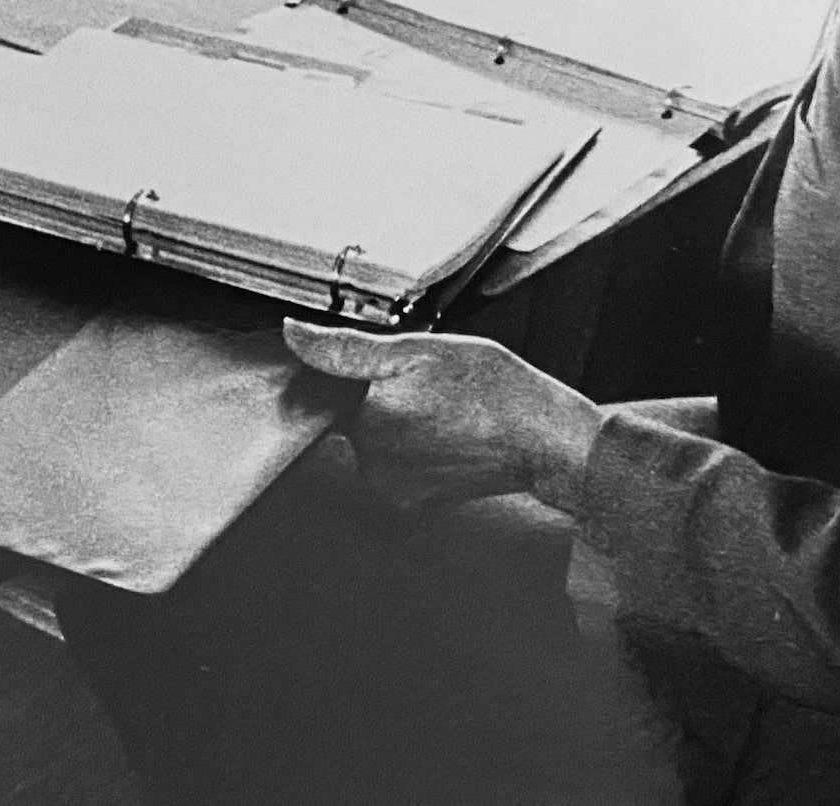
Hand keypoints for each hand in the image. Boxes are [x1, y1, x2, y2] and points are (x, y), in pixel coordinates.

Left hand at [283, 322, 600, 511]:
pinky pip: (394, 464)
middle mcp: (371, 463)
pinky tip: (444, 431)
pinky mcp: (412, 502)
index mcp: (365, 421)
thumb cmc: (494, 390)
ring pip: (372, 441)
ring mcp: (392, 488)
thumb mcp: (418, 350)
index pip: (317, 396)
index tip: (360, 367)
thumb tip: (294, 336)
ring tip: (437, 408)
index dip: (332, 375)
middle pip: (347, 418)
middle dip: (371, 397)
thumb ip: (347, 348)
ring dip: (392, 422)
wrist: (545, 439)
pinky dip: (410, 446)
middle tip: (418, 384)